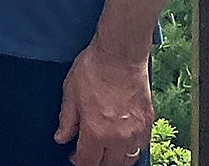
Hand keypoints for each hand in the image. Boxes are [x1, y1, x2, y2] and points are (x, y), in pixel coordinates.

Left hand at [54, 38, 150, 165]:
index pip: (88, 161)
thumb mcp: (70, 92)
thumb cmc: (93, 69)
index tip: (73, 155)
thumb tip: (61, 137)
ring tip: (104, 148)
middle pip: (109, 164)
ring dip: (114, 158)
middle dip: (96, 161)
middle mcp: (118, 138)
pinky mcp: (148, 124)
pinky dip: (131, 148)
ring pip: (127, 160)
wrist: (119, 55)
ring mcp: (136, 132)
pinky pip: (141, 147)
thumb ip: (66, 119)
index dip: (78, 161)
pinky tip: (121, 139)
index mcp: (96, 131)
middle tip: (88, 151)